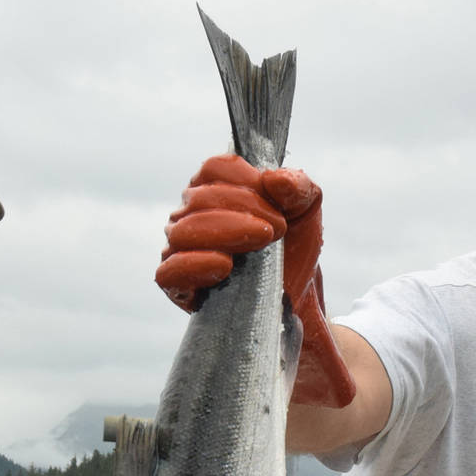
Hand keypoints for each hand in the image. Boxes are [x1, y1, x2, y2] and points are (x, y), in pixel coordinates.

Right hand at [155, 154, 355, 407]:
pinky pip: (168, 272)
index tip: (278, 206)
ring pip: (182, 231)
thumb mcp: (307, 213)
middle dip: (243, 210)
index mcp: (216, 190)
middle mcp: (190, 216)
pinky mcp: (176, 287)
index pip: (214, 170)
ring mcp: (179, 251)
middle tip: (277, 231)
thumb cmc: (294, 253)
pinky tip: (225, 266)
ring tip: (259, 246)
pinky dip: (195, 265)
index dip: (246, 182)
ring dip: (225, 233)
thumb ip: (298, 187)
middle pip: (199, 198)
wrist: (298, 305)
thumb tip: (275, 181)